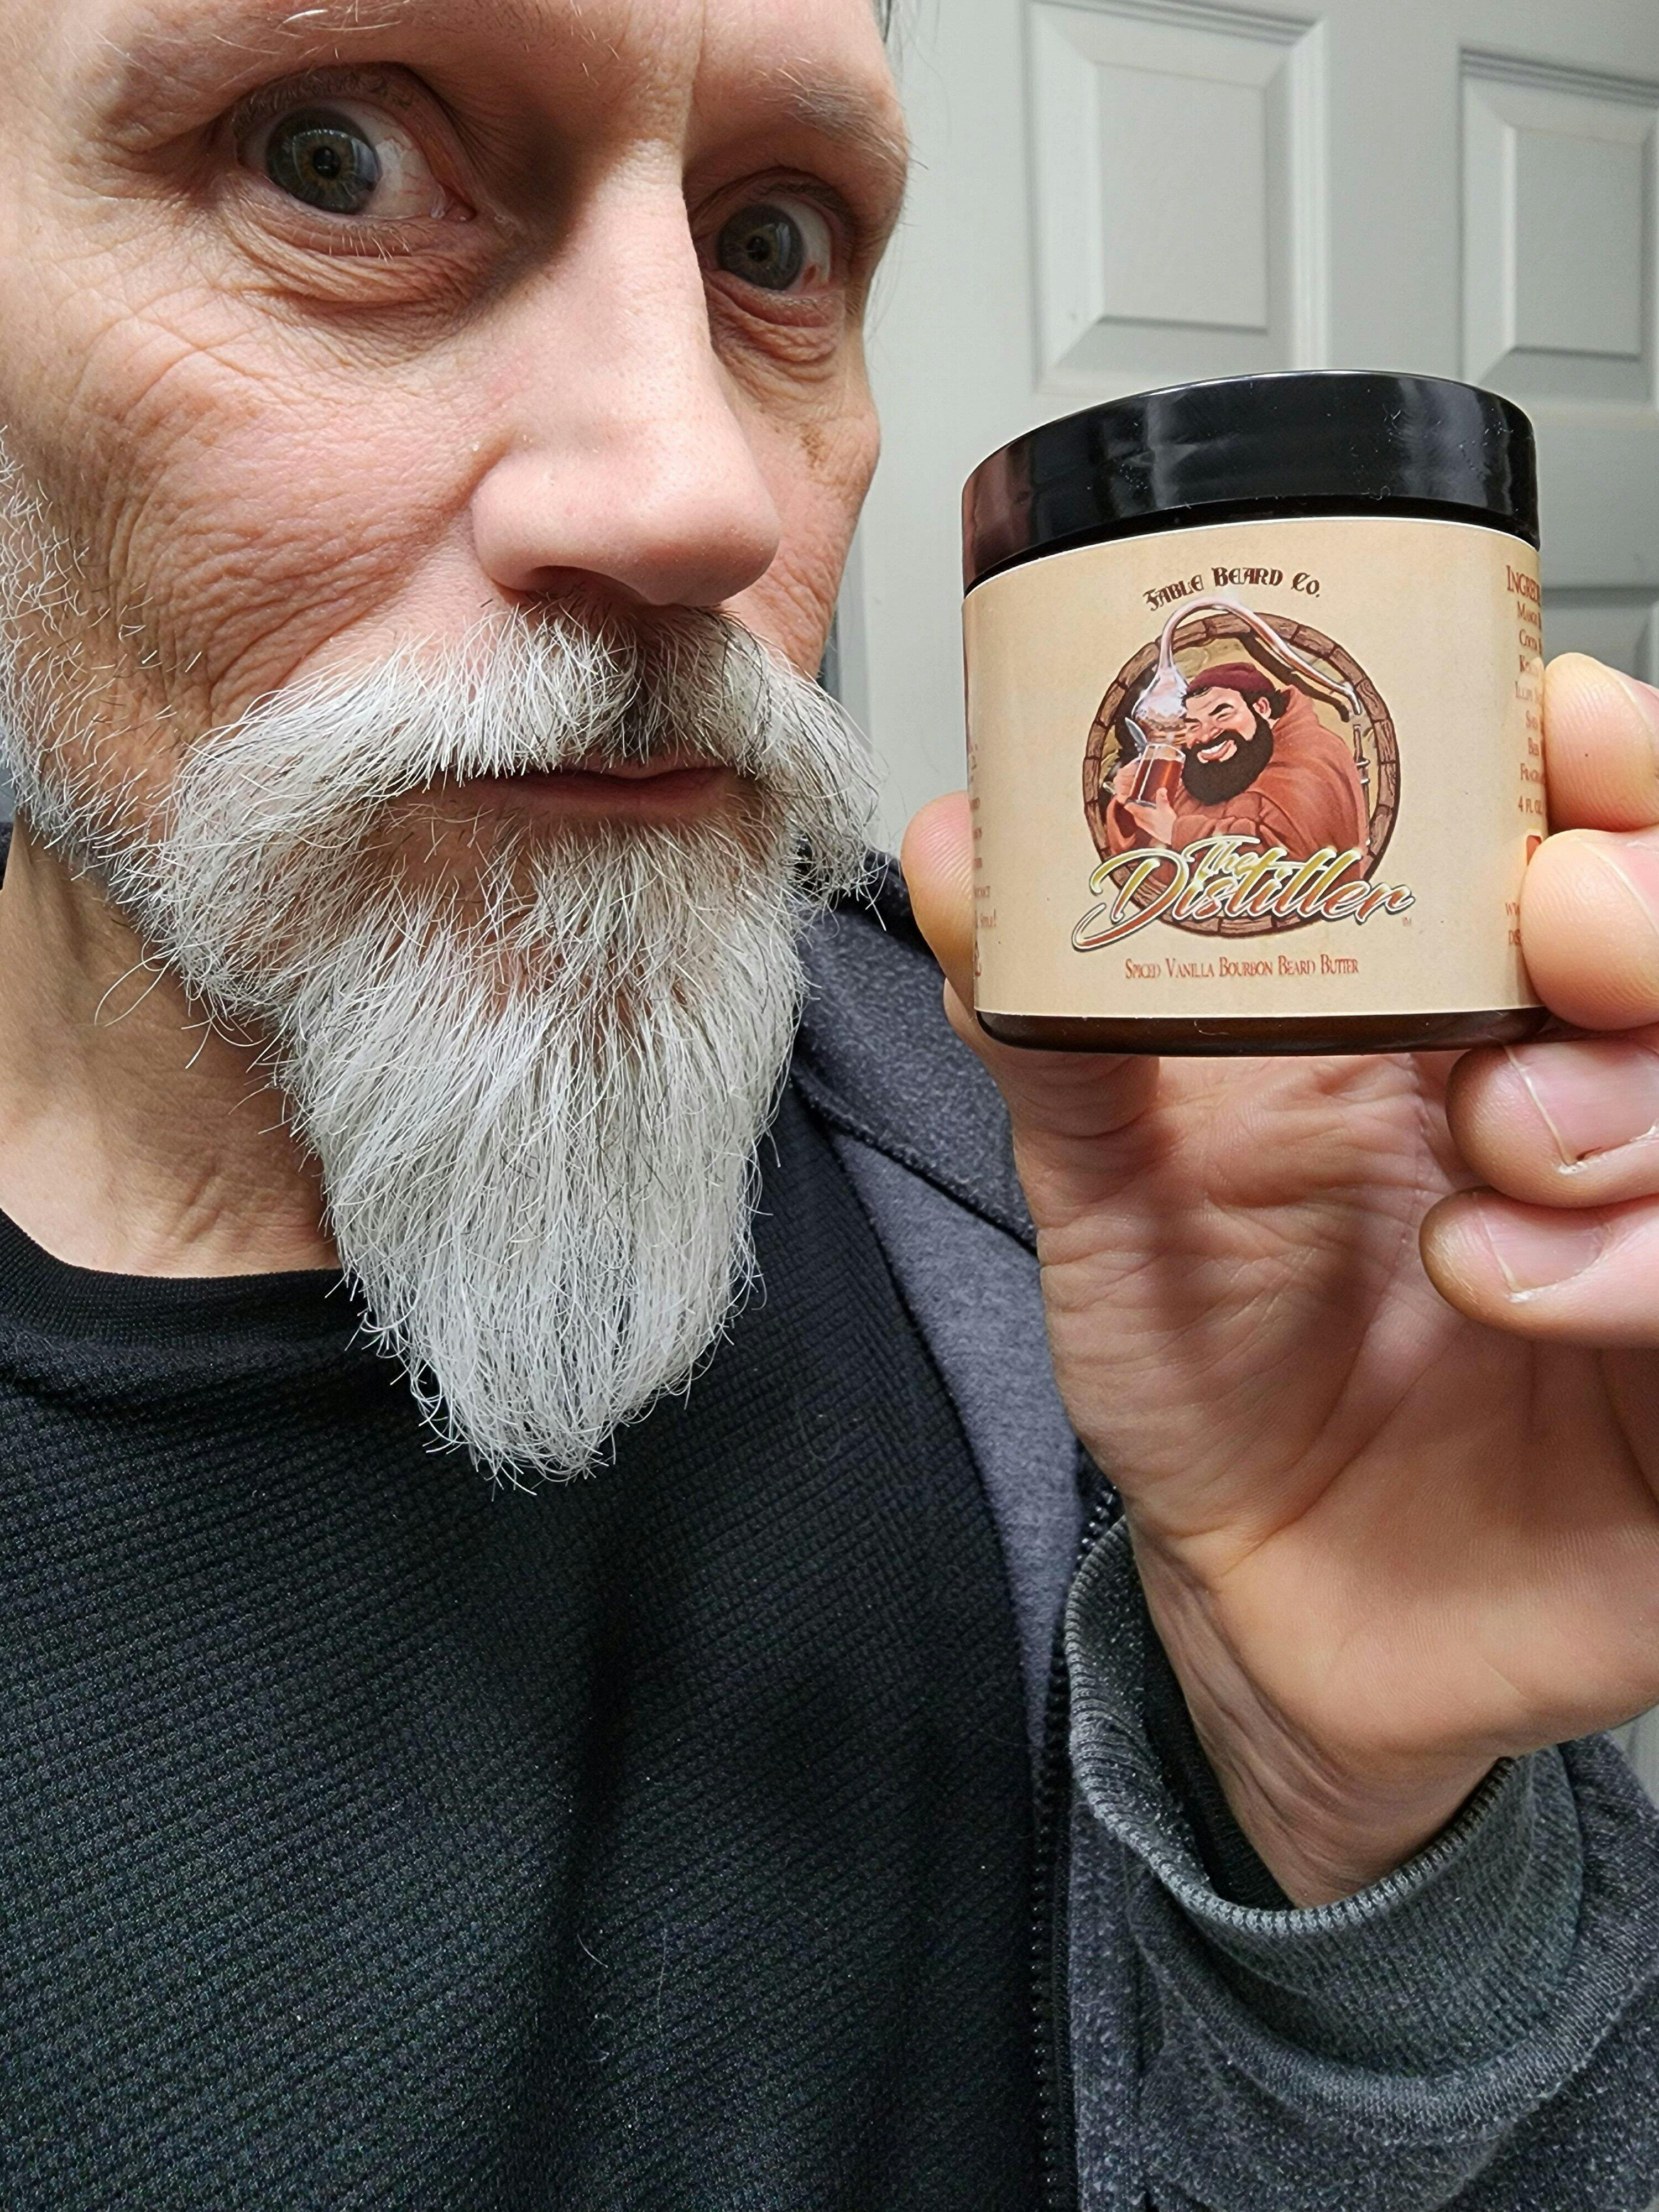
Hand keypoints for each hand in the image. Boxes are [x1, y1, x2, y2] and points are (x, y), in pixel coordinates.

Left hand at [903, 654, 1658, 1905]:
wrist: (1262, 1583)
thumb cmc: (1206, 1364)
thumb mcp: (1111, 1186)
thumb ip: (1052, 1025)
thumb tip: (953, 846)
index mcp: (1462, 1007)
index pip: (1586, 828)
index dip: (1605, 758)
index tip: (1566, 722)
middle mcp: (1590, 1091)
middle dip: (1649, 898)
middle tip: (1558, 917)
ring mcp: (1657, 1228)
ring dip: (1634, 1096)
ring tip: (1487, 1150)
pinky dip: (1639, 1263)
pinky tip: (1500, 1291)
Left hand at [1108, 765, 1176, 846]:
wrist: (1175, 836)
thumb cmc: (1168, 822)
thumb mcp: (1165, 807)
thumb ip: (1162, 798)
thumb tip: (1161, 789)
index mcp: (1146, 815)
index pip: (1135, 810)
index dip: (1130, 806)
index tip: (1126, 804)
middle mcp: (1147, 823)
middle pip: (1137, 817)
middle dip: (1134, 812)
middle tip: (1131, 808)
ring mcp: (1152, 830)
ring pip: (1142, 824)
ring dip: (1140, 819)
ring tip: (1140, 815)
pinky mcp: (1158, 835)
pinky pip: (1149, 829)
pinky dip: (1148, 825)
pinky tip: (1153, 824)